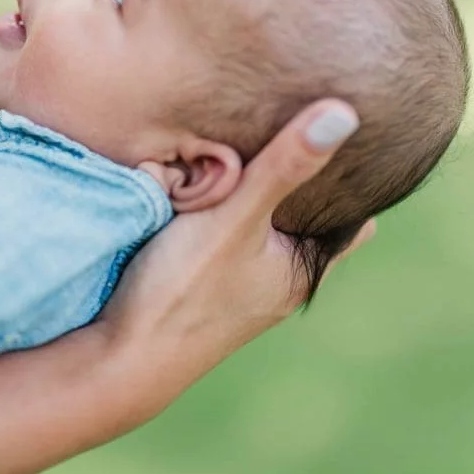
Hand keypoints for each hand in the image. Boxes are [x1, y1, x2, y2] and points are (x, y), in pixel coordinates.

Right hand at [101, 100, 373, 390]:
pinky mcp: (208, 283)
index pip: (353, 219)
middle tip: (301, 122)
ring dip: (262, 191)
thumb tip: (344, 114)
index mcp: (304, 269)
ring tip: (255, 141)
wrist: (119, 358)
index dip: (354, 180)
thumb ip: (285, 166)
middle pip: (308, 218)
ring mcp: (244, 285)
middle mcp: (281, 281)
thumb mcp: (236, 216)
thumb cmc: (183, 288)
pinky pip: (233, 233)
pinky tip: (209, 181)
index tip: (352, 135)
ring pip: (267, 225)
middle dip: (305, 179)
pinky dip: (232, 206)